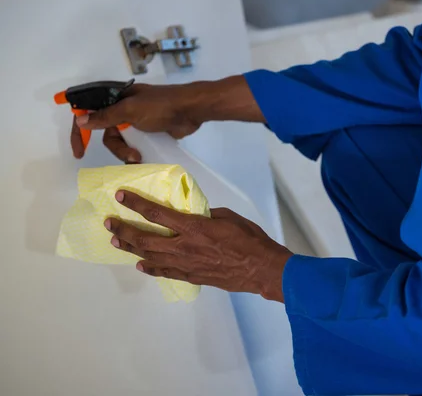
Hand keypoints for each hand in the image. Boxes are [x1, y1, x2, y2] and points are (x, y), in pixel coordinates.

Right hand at [71, 76, 265, 161]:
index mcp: (116, 98)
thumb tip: (81, 120)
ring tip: (140, 157)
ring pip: (121, 142)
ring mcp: (137, 122)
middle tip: (130, 155)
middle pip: (107, 134)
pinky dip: (136, 154)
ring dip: (127, 152)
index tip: (79, 151)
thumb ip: (106, 117)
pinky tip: (142, 160)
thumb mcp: (130, 110)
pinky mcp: (149, 132)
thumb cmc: (161, 106)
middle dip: (116, 147)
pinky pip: (135, 146)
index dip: (81, 132)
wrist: (191, 110)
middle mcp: (124, 109)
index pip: (89, 112)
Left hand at [104, 190, 291, 301]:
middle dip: (125, 229)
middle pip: (146, 238)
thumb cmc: (250, 239)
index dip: (136, 204)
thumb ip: (207, 215)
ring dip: (131, 248)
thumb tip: (194, 214)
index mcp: (194, 227)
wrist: (261, 269)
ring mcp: (186, 264)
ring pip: (150, 256)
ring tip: (116, 241)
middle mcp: (184, 246)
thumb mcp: (229, 217)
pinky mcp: (192, 276)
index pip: (157, 213)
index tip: (121, 196)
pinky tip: (139, 265)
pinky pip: (165, 272)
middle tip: (109, 222)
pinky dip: (150, 268)